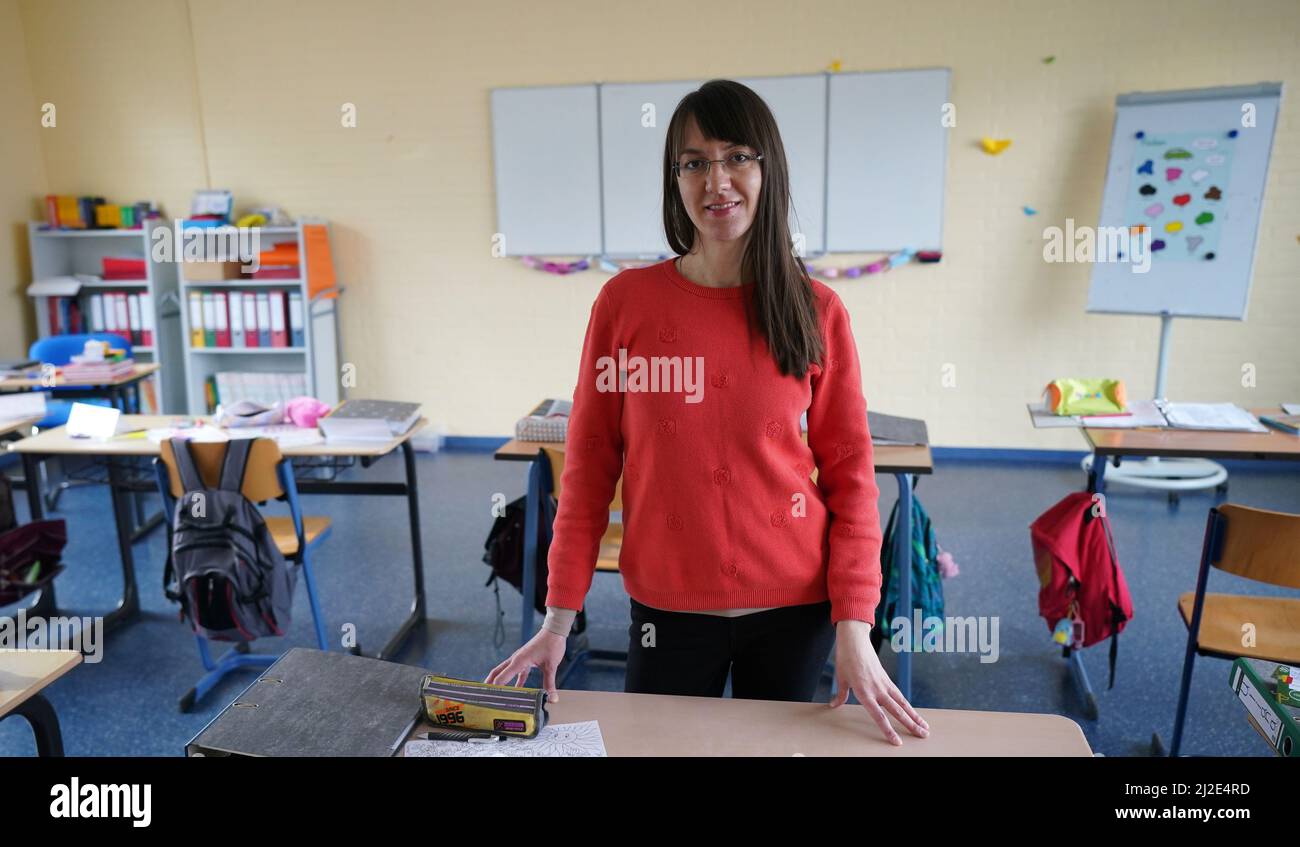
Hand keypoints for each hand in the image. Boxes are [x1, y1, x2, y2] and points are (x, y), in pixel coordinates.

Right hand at [485, 628, 566, 701]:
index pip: (501, 677)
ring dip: (501, 682)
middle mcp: (516, 659)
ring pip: (505, 672)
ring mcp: (520, 659)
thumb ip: (549, 683)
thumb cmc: (551, 645)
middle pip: (497, 672)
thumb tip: (552, 699)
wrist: (554, 631)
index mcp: (518, 661)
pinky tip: (517, 690)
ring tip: (497, 694)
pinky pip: (517, 672)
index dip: (495, 689)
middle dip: (490, 683)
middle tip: (483, 694)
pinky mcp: (526, 659)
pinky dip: (516, 681)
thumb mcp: (551, 666)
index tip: (490, 699)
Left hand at [830, 619, 928, 744]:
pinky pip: (898, 694)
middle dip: (911, 725)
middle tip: (923, 735)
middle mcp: (877, 689)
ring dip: (914, 715)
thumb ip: (841, 694)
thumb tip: (834, 705)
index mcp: (864, 692)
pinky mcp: (886, 677)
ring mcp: (884, 683)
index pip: (879, 716)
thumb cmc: (846, 658)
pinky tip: (912, 712)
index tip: (897, 741)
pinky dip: (906, 704)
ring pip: (903, 703)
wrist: (854, 640)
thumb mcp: (841, 678)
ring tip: (925, 727)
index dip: (889, 730)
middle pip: (898, 711)